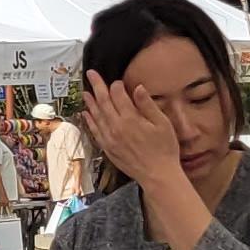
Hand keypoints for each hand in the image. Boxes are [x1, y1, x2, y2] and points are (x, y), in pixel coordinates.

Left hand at [78, 70, 185, 190]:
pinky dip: (89, 121)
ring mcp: (109, 139)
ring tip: (85, 91)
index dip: (117, 86)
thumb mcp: (162, 124)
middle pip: (103, 102)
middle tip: (91, 74)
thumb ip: (147, 105)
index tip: (118, 81)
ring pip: (96, 116)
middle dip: (97, 86)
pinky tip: (86, 114)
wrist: (157, 175)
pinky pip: (95, 131)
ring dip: (90, 102)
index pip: (118, 96)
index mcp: (130, 119)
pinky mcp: (107, 148)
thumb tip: (138, 88)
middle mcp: (116, 127)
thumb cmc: (164, 149)